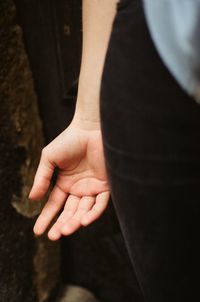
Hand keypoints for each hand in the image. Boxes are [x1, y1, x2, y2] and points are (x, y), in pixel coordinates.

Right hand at [29, 121, 109, 240]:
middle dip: (61, 225)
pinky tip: (84, 221)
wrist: (89, 128)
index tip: (38, 232)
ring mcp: (92, 188)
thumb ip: (42, 178)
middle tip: (54, 236)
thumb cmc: (69, 140)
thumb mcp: (49, 159)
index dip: (46, 218)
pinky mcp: (105, 185)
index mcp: (65, 184)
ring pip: (83, 211)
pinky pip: (100, 203)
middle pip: (69, 212)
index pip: (54, 205)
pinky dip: (93, 213)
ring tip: (67, 230)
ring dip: (75, 221)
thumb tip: (32, 198)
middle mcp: (79, 189)